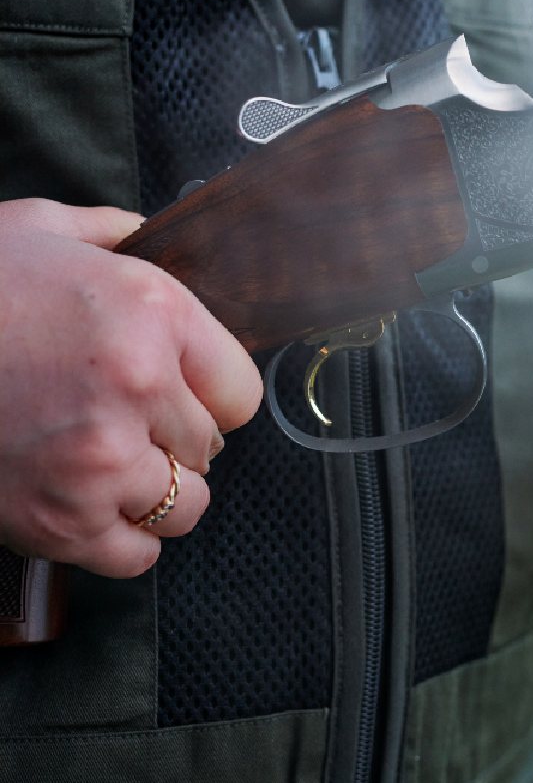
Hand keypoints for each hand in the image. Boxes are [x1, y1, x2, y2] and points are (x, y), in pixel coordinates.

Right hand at [0, 198, 261, 576]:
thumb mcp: (42, 227)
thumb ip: (114, 232)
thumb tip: (146, 235)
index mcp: (153, 313)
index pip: (240, 388)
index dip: (214, 391)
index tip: (187, 392)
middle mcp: (140, 389)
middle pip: (209, 445)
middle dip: (177, 435)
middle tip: (133, 422)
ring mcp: (100, 461)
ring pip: (184, 505)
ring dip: (159, 490)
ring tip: (119, 466)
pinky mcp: (56, 521)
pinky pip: (135, 555)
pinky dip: (123, 538)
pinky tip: (95, 505)